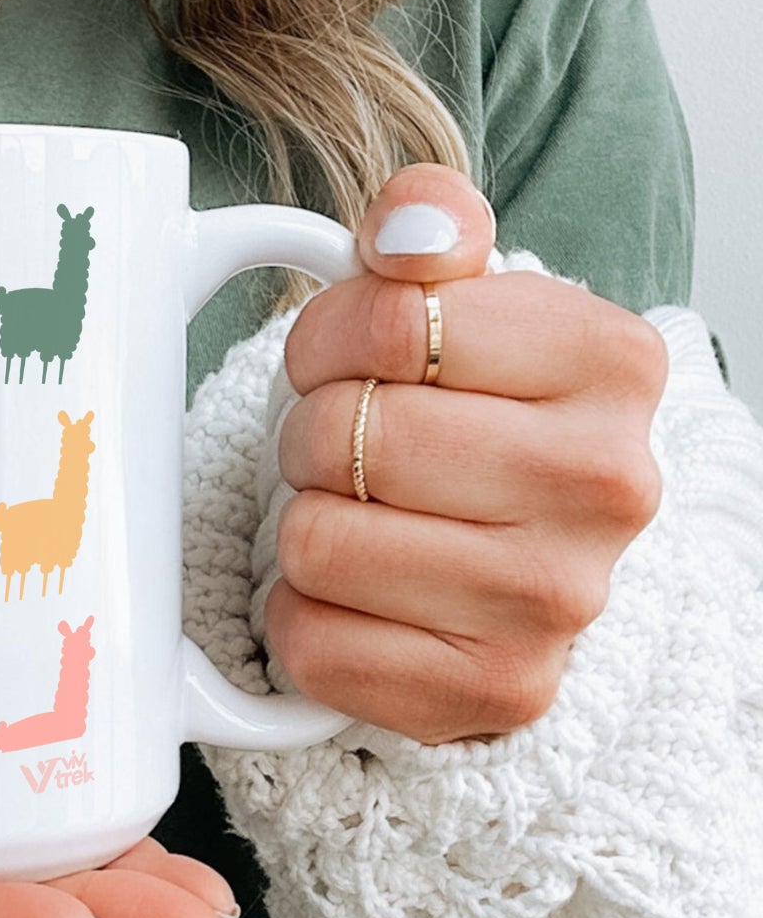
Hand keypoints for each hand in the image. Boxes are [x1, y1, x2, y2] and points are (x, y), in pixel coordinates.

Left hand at [268, 165, 669, 743]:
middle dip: (314, 433)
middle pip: (344, 435)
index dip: (329, 339)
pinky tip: (360, 597)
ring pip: (317, 542)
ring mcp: (558, 604)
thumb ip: (427, 222)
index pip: (385, 321)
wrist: (513, 550)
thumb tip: (409, 229)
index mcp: (611, 362)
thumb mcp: (457, 295)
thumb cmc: (468, 412)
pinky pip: (312, 642)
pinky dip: (305, 617)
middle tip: (350, 448)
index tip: (353, 362)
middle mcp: (609, 487)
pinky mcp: (495, 695)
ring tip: (361, 517)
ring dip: (307, 523)